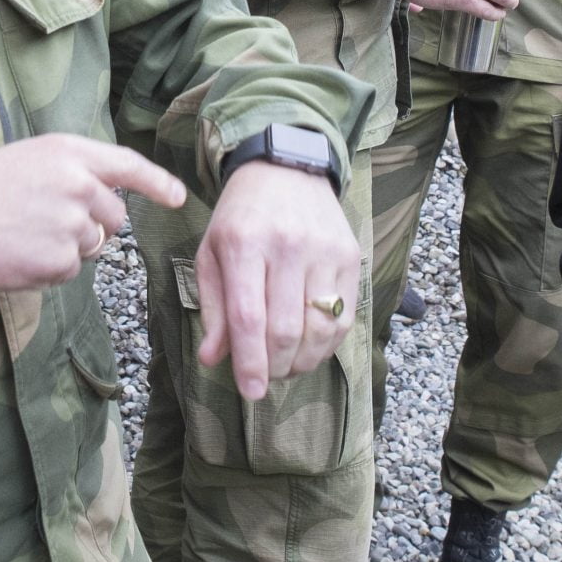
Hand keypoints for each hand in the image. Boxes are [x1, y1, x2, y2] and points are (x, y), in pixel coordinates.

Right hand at [0, 135, 186, 291]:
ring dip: (68, 246)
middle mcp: (77, 184)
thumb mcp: (32, 159)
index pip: (127, 166)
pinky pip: (70, 270)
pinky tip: (19, 253)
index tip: (179, 197)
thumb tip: (108, 201)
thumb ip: (75, 171)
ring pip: (93, 246)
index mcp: (69, 152)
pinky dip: (49, 267)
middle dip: (92, 224)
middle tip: (46, 220)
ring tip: (25, 233)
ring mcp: (70, 223)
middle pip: (114, 217)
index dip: (158, 183)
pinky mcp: (58, 259)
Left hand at [195, 160, 360, 399]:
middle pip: (286, 330)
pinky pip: (343, 317)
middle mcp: (288, 246)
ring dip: (301, 362)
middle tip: (264, 377)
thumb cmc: (240, 218)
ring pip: (318, 329)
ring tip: (285, 365)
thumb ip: (213, 308)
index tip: (250, 392)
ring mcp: (324, 251)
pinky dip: (326, 345)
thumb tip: (213, 359)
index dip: (250, 363)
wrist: (285, 170)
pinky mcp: (350, 256)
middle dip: (274, 367)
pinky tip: (309, 348)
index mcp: (243, 243)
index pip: (249, 318)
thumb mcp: (211, 253)